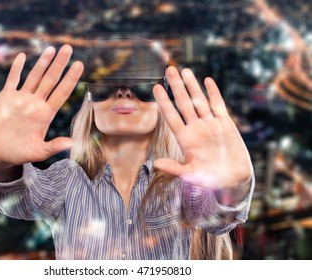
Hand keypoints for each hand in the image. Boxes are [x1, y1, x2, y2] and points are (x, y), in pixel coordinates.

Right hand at [0, 45, 83, 166]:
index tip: (79, 64)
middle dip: (60, 64)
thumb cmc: (19, 153)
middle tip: (69, 48)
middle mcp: (36, 103)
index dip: (70, 78)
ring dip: (42, 62)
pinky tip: (22, 56)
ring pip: (34, 77)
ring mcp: (21, 98)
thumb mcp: (38, 152)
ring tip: (52, 48)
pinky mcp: (6, 97)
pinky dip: (16, 68)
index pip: (62, 92)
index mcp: (46, 114)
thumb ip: (54, 146)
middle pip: (51, 80)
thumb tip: (73, 143)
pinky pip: (12, 79)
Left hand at [153, 67, 252, 189]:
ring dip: (192, 86)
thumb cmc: (210, 180)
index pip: (171, 116)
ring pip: (199, 101)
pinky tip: (207, 81)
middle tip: (169, 69)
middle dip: (176, 86)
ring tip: (184, 70)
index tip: (155, 88)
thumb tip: (155, 163)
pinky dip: (213, 93)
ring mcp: (210, 125)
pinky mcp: (225, 124)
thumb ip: (174, 168)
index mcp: (185, 139)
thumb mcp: (191, 175)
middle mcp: (196, 128)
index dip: (164, 102)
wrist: (234, 180)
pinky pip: (218, 105)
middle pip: (184, 103)